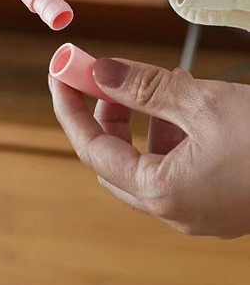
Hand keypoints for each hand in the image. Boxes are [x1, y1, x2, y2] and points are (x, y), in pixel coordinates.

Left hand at [50, 59, 249, 237]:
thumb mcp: (202, 105)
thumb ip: (145, 88)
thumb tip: (100, 72)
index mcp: (161, 192)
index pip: (92, 149)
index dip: (71, 107)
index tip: (62, 72)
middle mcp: (176, 211)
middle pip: (116, 160)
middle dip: (107, 113)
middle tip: (105, 76)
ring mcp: (201, 212)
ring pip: (150, 164)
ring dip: (146, 121)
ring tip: (164, 82)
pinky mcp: (222, 204)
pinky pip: (180, 170)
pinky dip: (174, 136)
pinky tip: (189, 106)